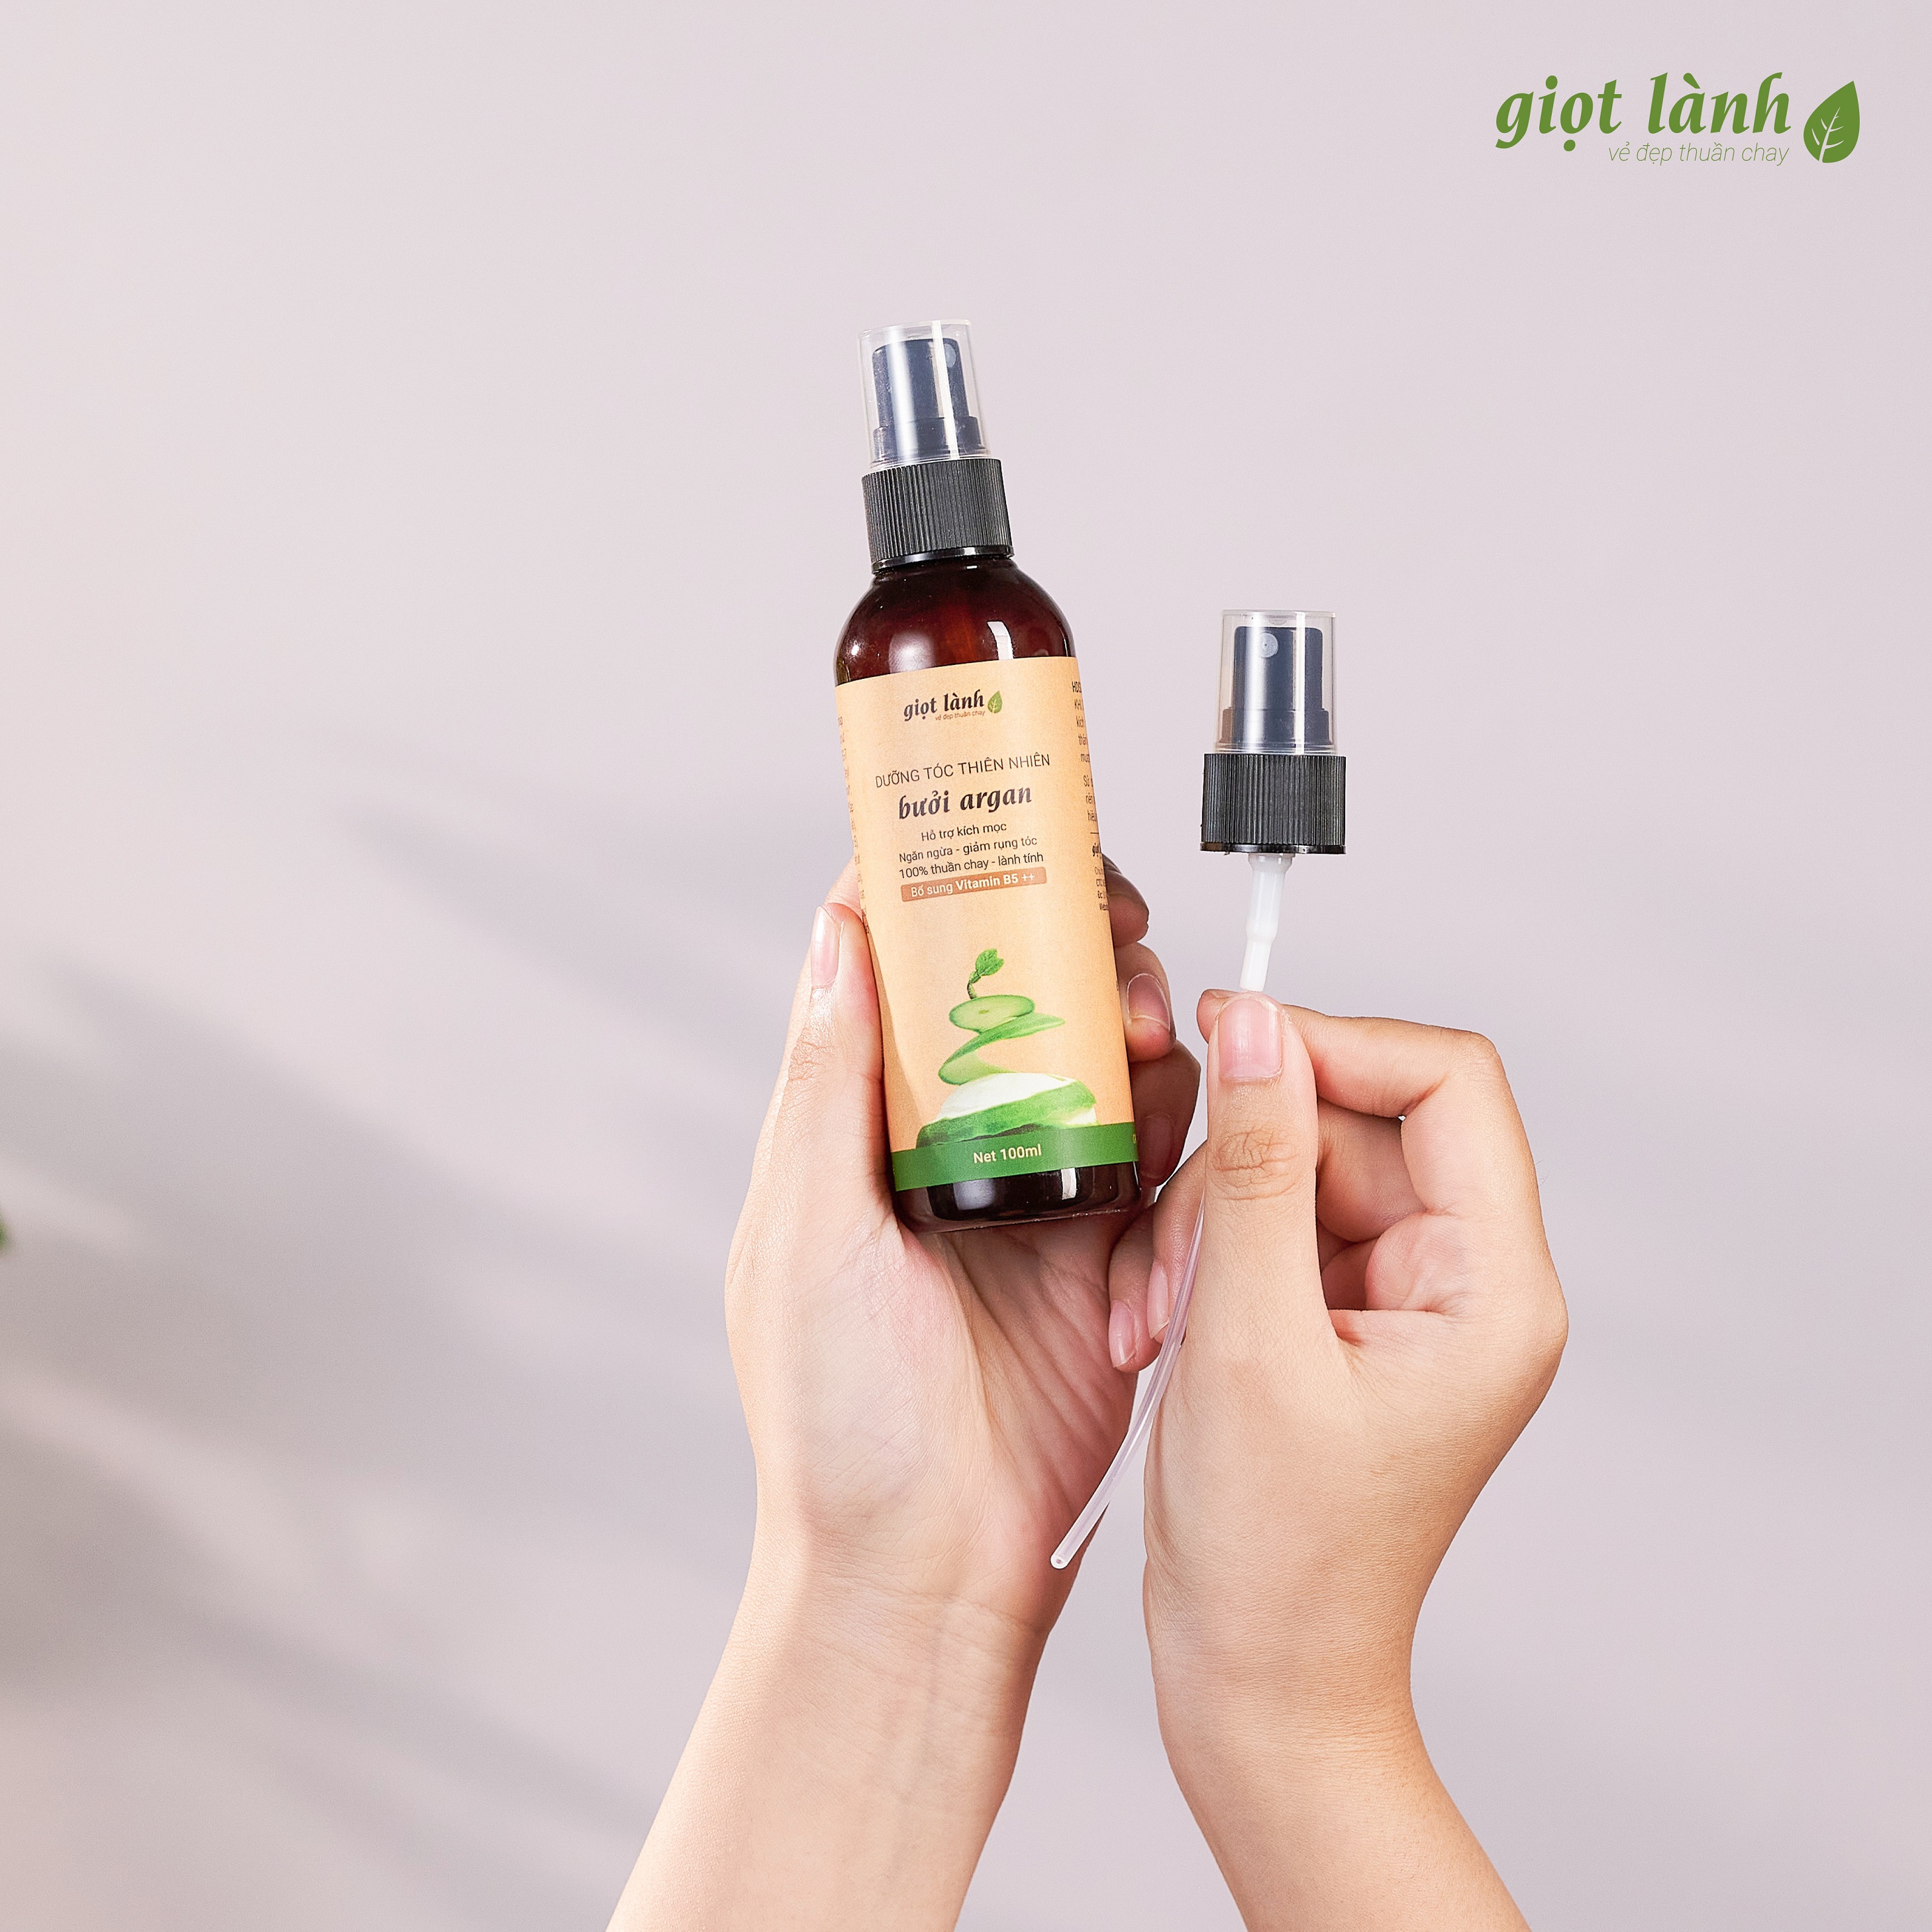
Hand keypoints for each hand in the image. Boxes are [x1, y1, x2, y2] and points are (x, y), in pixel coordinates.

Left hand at [610, 858, 1197, 1929]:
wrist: (933, 1568)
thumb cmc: (839, 1426)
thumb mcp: (806, 1237)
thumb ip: (827, 1087)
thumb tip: (840, 934)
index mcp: (856, 1126)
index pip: (895, 964)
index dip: (946, 886)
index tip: (1003, 837)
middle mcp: (948, 1142)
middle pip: (1017, 989)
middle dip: (1073, 940)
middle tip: (1114, 936)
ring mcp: (1037, 1188)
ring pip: (1100, 1052)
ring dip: (1134, 1019)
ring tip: (1151, 1030)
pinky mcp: (1111, 1243)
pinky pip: (1165, 1144)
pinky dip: (1182, 1118)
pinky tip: (1180, 1123)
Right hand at [1113, 994, 1565, 1928]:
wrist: (1259, 1682)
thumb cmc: (1273, 1554)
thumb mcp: (1247, 1340)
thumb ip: (1250, 1167)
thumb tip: (1254, 1019)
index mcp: (1490, 1287)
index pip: (1446, 1082)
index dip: (1337, 1044)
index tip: (1229, 1039)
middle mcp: (1463, 1281)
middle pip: (1352, 1123)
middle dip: (1238, 1170)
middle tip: (1165, 1255)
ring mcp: (1399, 1301)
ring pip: (1292, 1170)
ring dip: (1202, 1223)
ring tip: (1152, 1317)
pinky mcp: (1338, 1320)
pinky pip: (1266, 1226)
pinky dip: (1199, 1259)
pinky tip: (1157, 1329)